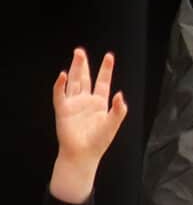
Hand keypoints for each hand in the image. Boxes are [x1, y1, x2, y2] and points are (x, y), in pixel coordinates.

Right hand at [49, 49, 127, 200]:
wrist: (83, 154)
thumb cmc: (99, 141)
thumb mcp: (112, 124)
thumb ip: (119, 110)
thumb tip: (121, 94)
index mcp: (100, 103)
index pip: (103, 82)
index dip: (106, 69)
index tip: (109, 56)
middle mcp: (86, 101)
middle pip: (84, 78)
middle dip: (83, 64)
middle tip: (81, 51)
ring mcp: (74, 104)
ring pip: (73, 82)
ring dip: (74, 69)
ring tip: (76, 55)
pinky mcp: (62, 109)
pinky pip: (60, 94)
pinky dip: (60, 84)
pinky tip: (63, 75)